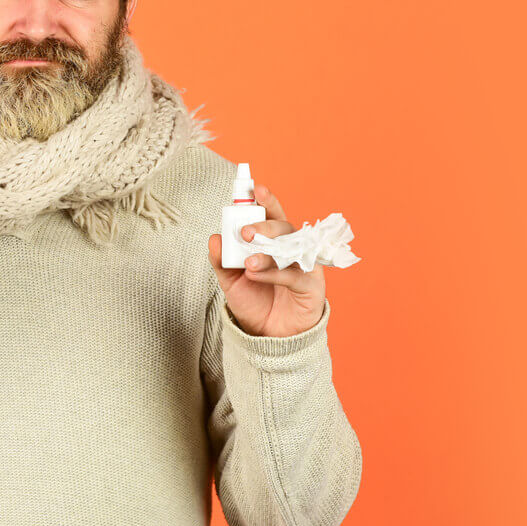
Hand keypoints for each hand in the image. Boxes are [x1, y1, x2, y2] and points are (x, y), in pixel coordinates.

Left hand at [206, 183, 325, 337]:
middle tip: (245, 233)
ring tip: (248, 262)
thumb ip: (221, 260)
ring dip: (268, 252)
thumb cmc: (253, 301)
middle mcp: (292, 248)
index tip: (255, 189)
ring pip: (291, 249)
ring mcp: (305, 265)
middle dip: (264, 226)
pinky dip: (275, 273)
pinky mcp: (312, 286)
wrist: (267, 336)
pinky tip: (257, 274)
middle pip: (283, 227)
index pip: (271, 215)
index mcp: (273, 241)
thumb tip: (214, 239)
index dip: (266, 201)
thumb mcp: (230, 280)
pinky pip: (295, 274)